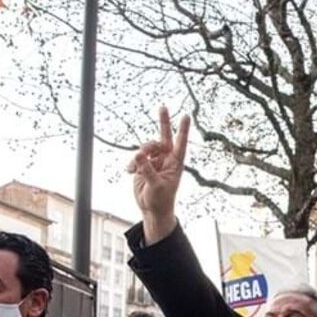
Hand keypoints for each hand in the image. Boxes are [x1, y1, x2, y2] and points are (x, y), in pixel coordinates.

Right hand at [127, 106, 189, 243]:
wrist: (152, 209)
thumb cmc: (161, 200)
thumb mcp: (155, 185)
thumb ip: (147, 169)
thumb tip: (139, 154)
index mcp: (175, 163)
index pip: (180, 143)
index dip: (182, 130)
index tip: (186, 116)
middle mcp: (166, 159)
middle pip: (164, 136)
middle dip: (163, 122)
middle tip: (163, 106)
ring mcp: (155, 161)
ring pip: (146, 147)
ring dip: (139, 156)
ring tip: (135, 168)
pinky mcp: (144, 165)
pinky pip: (136, 158)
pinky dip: (132, 163)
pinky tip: (130, 171)